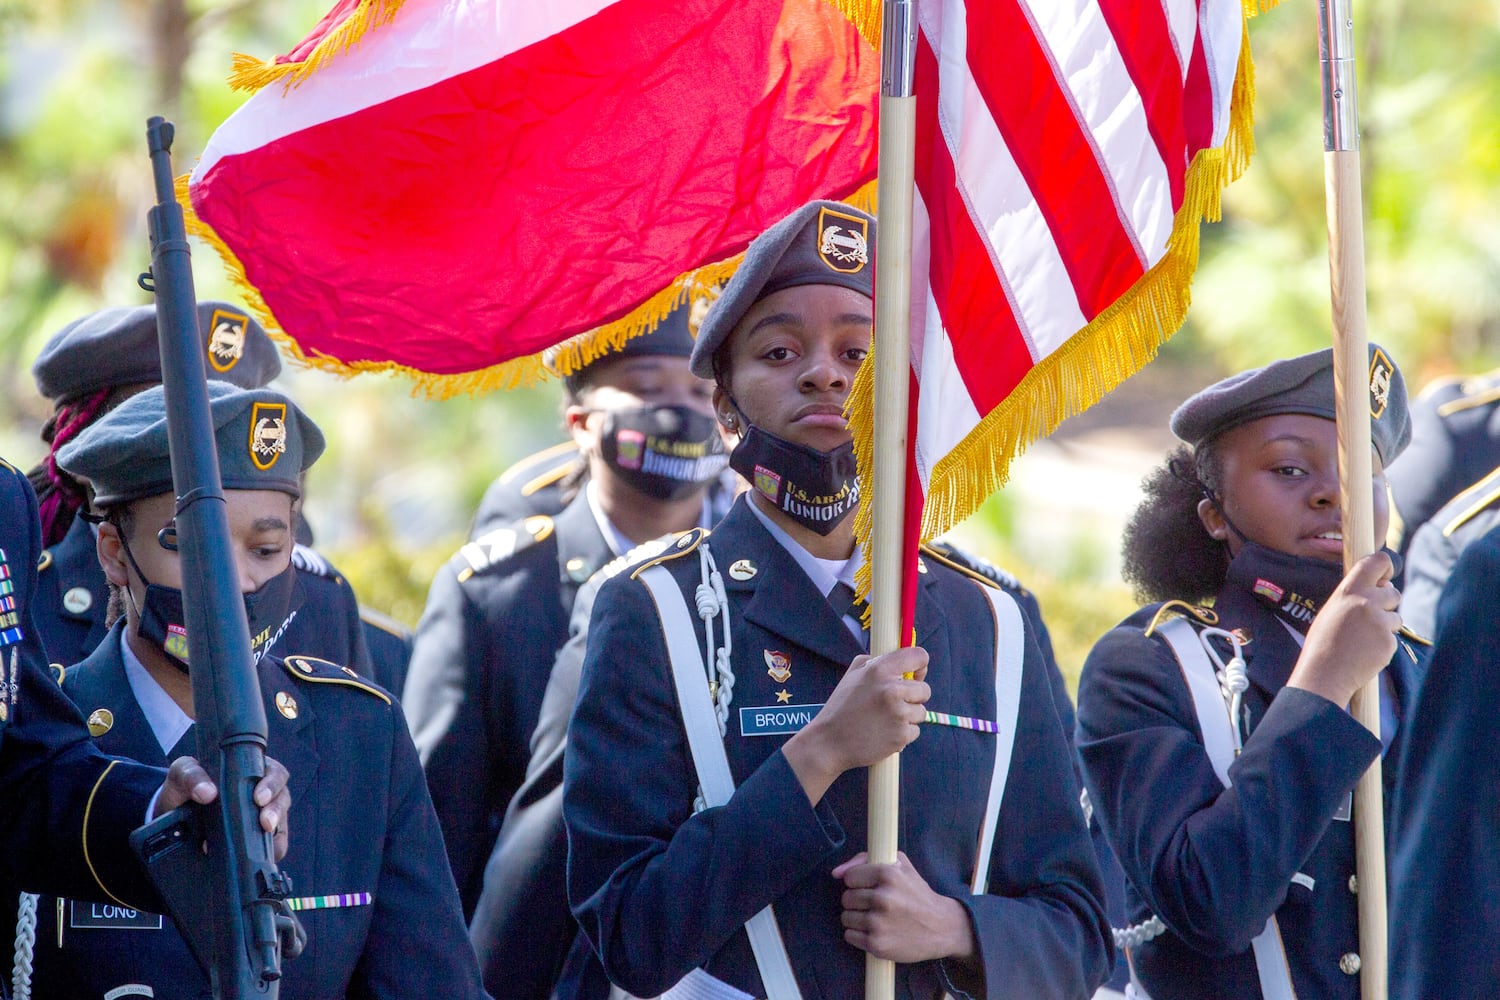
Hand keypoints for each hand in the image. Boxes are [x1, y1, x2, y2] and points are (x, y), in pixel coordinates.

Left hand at [154, 755, 291, 859]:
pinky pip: (276, 842)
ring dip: (277, 830)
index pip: (273, 772)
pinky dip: (275, 848)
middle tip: (265, 822)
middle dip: (276, 809)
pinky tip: (267, 854)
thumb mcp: (182, 775)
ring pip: (282, 819)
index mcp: (250, 770)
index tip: (259, 798)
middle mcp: (261, 791)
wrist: (173, 819)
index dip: (272, 783)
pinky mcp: (259, 836)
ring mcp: (261, 814)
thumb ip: (192, 777)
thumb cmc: (183, 789)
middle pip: (282, 795)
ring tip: (264, 838)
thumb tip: (208, 793)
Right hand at [783, 647, 929, 805]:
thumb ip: (875, 662)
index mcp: (880, 670)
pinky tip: (884, 733)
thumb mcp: (852, 674)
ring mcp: (899, 714)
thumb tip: (901, 663)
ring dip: (908, 716)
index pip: (919, 656)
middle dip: (913, 696)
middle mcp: (892, 689)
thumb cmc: (841, 707)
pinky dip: (903, 733)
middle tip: (893, 703)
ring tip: (885, 719)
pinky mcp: (902, 735)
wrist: (829, 742)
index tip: (915, 674)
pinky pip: (915, 731)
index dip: (919, 666)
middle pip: (925, 689)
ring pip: (921, 712)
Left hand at [832, 851, 974, 962]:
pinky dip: (859, 935)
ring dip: (857, 918)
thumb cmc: (917, 894)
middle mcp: (883, 898)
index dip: (858, 883)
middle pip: (846, 898)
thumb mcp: (900, 864)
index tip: (870, 888)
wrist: (941, 928)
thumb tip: (836, 873)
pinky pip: (849, 936)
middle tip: (875, 905)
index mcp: (888, 874)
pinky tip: (875, 931)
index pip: (849, 877)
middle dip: (857, 901)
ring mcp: (879, 923)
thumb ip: (864, 859)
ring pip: (846, 917)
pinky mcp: (877, 945)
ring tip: (876, 918)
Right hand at [1288, 550, 1400, 707]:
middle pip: (1393, 592)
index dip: (1384, 565)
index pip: (1376, 562)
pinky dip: (1382, 645)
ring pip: (1396, 617)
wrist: (1324, 673)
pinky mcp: (1389, 642)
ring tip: (1362, 639)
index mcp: (1348, 591)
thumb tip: (1379, 588)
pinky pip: (1393, 639)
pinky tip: (1365, 653)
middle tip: (1369, 618)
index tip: (1384, 575)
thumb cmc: (1323, 643)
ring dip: (1385, 626)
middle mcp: (1366, 602)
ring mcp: (1379, 622)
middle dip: (1386, 603)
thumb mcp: (1331, 610)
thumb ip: (1353, 597)